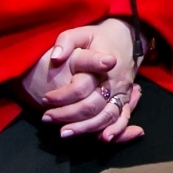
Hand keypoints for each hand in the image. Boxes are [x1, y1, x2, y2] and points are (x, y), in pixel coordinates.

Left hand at [30, 19, 143, 143]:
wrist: (127, 37)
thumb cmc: (98, 37)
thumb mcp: (80, 32)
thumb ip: (66, 42)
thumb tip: (55, 58)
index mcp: (103, 64)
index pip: (81, 86)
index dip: (62, 95)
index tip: (45, 99)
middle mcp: (114, 81)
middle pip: (92, 105)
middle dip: (68, 115)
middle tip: (46, 118)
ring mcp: (122, 92)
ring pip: (106, 116)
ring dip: (86, 128)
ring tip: (64, 133)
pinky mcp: (126, 99)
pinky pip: (123, 118)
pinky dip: (116, 131)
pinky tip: (103, 139)